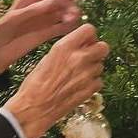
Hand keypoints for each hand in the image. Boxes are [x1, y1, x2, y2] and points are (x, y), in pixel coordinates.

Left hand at [0, 0, 81, 75]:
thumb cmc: (0, 33)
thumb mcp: (14, 19)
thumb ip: (33, 10)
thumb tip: (53, 2)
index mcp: (30, 0)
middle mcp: (39, 8)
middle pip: (60, 0)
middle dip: (69, 4)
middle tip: (75, 13)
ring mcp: (43, 21)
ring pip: (62, 13)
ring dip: (71, 15)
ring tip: (74, 20)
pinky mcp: (46, 34)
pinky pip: (61, 27)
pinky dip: (68, 26)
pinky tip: (72, 28)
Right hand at [4, 23, 108, 137]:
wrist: (34, 108)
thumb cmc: (35, 85)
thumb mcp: (47, 58)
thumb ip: (66, 49)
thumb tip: (79, 45)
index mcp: (65, 47)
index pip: (89, 29)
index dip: (89, 35)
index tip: (86, 40)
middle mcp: (78, 58)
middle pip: (103, 46)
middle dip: (97, 50)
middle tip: (89, 55)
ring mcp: (86, 74)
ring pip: (101, 65)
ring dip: (93, 68)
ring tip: (78, 75)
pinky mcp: (90, 89)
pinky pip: (99, 81)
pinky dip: (92, 83)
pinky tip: (80, 85)